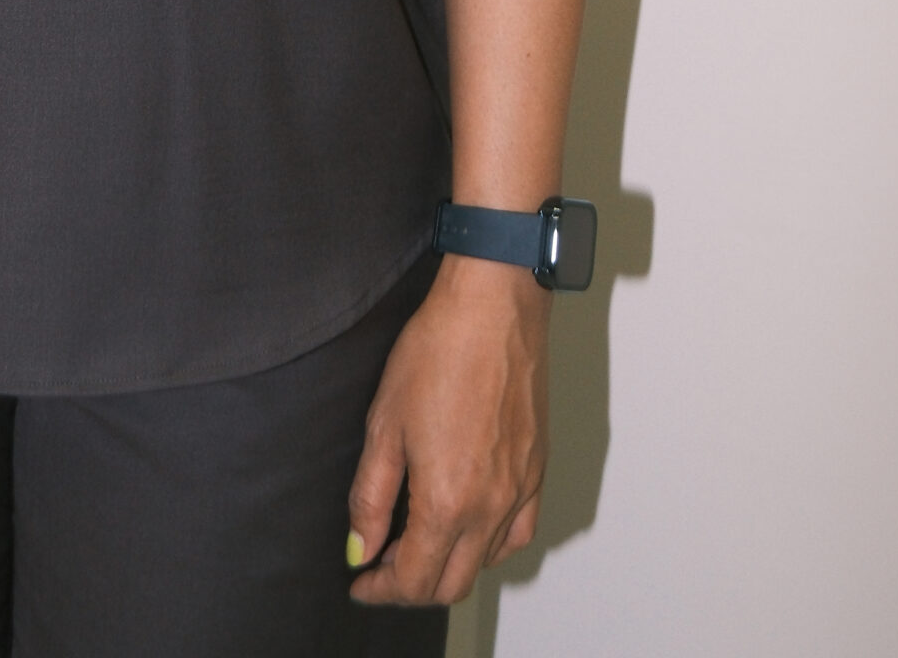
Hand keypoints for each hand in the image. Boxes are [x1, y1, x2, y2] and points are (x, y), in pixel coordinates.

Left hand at [345, 254, 548, 604]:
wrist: (492, 308)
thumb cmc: (436, 353)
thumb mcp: (383, 425)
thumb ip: (370, 497)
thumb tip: (360, 547)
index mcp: (447, 501)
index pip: (414, 580)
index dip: (381, 588)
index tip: (361, 580)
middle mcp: (490, 508)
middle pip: (451, 583)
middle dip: (411, 584)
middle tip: (380, 561)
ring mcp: (520, 490)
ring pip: (485, 561)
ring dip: (448, 563)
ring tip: (416, 536)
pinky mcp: (537, 470)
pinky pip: (517, 532)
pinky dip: (489, 544)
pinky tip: (466, 522)